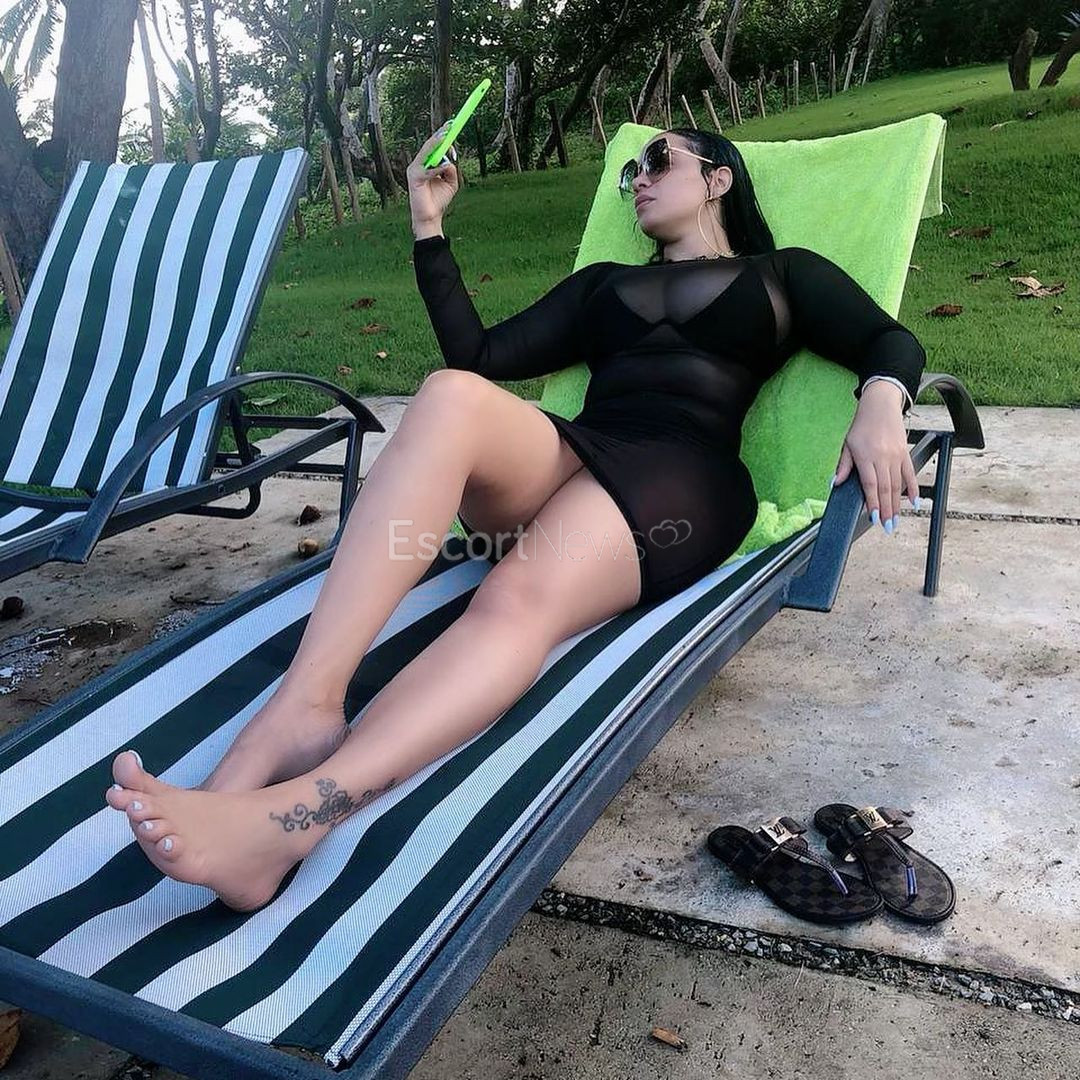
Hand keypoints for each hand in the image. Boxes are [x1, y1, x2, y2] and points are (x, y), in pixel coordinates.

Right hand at [407, 122, 459, 226]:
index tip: (451, 125)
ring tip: (445, 137)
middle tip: (450, 127)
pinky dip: (437, 168)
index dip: (442, 135)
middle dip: (440, 135)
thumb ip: (452, 170)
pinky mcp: (414, 178)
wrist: (431, 217)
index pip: (434, 146)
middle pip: (430, 145)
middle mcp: (420, 164)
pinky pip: (427, 170)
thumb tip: (450, 161)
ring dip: (436, 144)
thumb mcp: (451, 182)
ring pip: (426, 152)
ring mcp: (415, 169)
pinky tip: (445, 167)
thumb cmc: (439, 200)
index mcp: (428, 163)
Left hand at [832, 381, 918, 533]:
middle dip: (886, 509)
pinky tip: (914, 502)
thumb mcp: (847, 444)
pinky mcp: (905, 453)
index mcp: (866, 456)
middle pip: (885, 488)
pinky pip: (910, 474)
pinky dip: (912, 489)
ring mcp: (896, 456)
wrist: (881, 406)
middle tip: (887, 526)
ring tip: (896, 520)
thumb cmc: (861, 426)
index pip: (870, 484)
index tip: (874, 517)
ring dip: (897, 504)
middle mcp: (882, 457)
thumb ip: (844, 465)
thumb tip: (837, 483)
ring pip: (897, 484)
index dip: (872, 502)